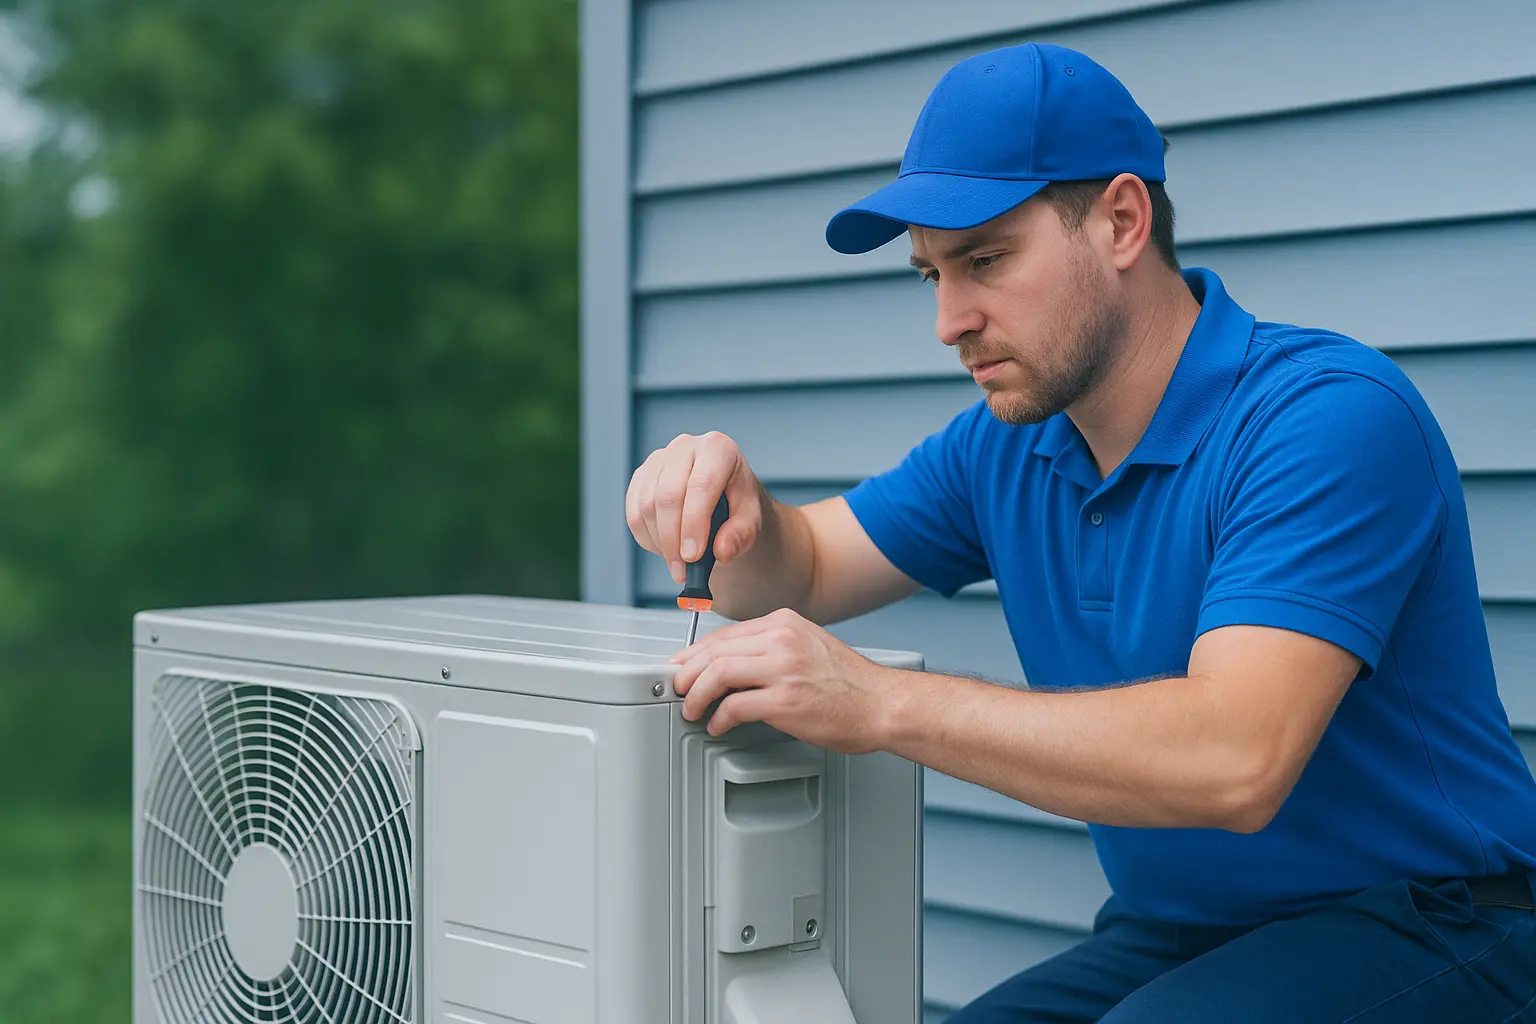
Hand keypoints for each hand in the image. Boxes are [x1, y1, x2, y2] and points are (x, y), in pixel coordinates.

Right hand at [626, 431, 764, 583]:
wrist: (722, 496)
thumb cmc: (737, 504)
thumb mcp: (751, 519)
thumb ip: (742, 535)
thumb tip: (723, 551)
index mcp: (717, 448)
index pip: (701, 485)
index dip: (693, 523)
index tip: (692, 557)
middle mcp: (685, 446)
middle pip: (668, 496)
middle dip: (672, 539)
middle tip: (682, 570)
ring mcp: (658, 459)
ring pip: (647, 505)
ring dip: (659, 542)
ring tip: (678, 562)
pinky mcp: (641, 476)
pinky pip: (634, 512)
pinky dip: (647, 537)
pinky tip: (665, 548)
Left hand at [668, 607, 900, 753]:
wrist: (883, 704)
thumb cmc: (850, 683)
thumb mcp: (808, 646)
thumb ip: (772, 647)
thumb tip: (730, 664)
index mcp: (785, 623)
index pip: (724, 634)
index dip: (695, 654)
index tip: (683, 668)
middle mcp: (782, 640)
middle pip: (714, 651)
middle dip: (687, 673)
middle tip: (678, 690)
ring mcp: (784, 669)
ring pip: (718, 673)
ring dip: (696, 695)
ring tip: (691, 709)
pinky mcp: (786, 700)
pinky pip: (735, 706)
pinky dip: (719, 718)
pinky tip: (718, 725)